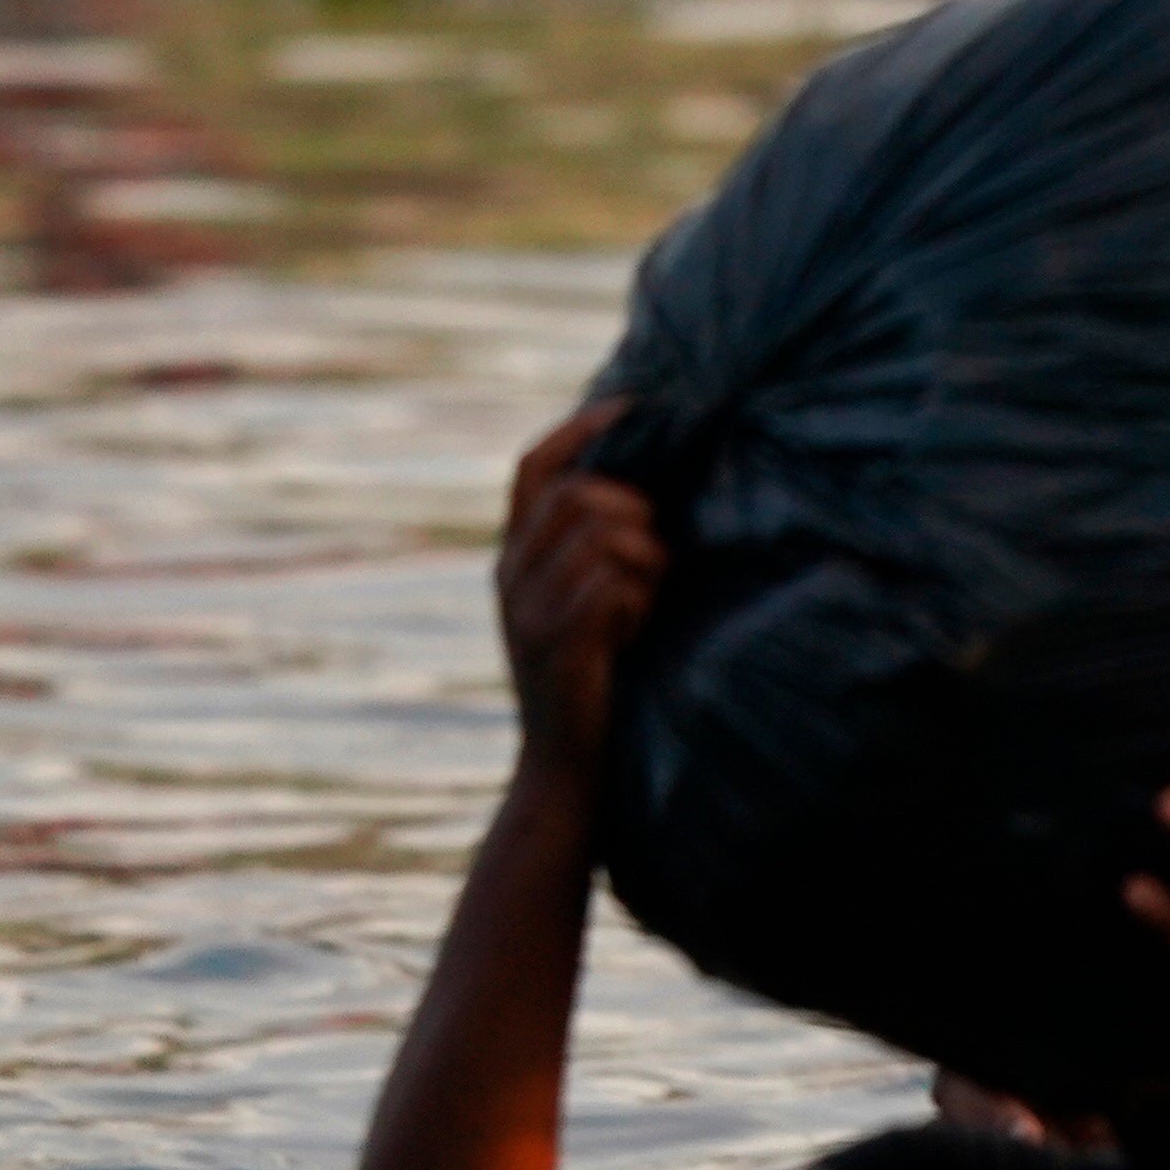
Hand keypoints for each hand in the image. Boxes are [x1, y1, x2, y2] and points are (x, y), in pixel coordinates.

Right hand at [496, 403, 660, 773]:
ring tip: (651, 597)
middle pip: (578, 494)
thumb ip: (599, 546)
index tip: (633, 404)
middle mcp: (510, 574)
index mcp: (515, 555)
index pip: (533, 467)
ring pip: (601, 536)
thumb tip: (659, 489)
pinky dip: (639, 599)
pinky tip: (637, 628)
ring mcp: (528, 609)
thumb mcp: (587, 598)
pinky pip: (609, 586)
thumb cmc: (599, 675)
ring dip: (646, 558)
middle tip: (658, 552)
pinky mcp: (556, 644)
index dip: (580, 429)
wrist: (565, 764)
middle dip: (635, 510)